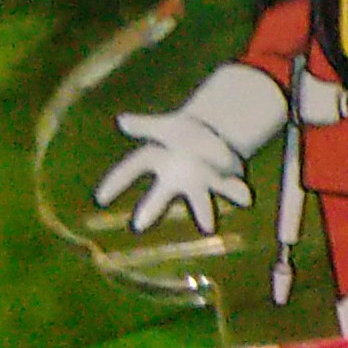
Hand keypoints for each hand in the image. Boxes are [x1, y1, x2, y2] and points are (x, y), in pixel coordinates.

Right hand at [92, 61, 285, 231]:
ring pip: (199, 198)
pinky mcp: (221, 181)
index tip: (100, 199)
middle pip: (161, 194)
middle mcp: (175, 177)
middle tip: (138, 226)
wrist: (212, 137)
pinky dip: (237, 192)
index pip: (133, 168)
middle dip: (152, 208)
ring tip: (209, 227)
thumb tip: (122, 120)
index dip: (117, 182)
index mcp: (159, 158)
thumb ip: (145, 125)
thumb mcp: (166, 125)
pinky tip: (247, 198)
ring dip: (204, 211)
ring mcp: (198, 182)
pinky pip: (230, 187)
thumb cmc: (182, 133)